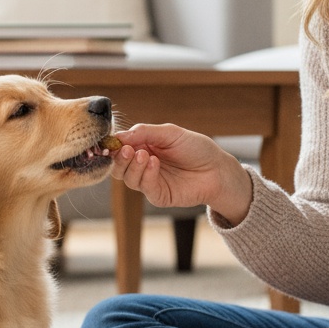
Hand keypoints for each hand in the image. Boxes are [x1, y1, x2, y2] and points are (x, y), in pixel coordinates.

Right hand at [111, 123, 251, 222]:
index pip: (119, 148)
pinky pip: (145, 187)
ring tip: (144, 155)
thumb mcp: (170, 133)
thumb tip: (119, 136)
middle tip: (125, 149)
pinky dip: (146, 175)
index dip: (112, 145)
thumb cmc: (196, 148)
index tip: (110, 141)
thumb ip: (144, 132)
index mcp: (143, 147)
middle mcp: (143, 165)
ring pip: (127, 178)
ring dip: (132, 166)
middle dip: (118, 158)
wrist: (217, 169)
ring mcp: (150, 181)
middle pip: (118, 166)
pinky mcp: (159, 195)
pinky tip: (154, 163)